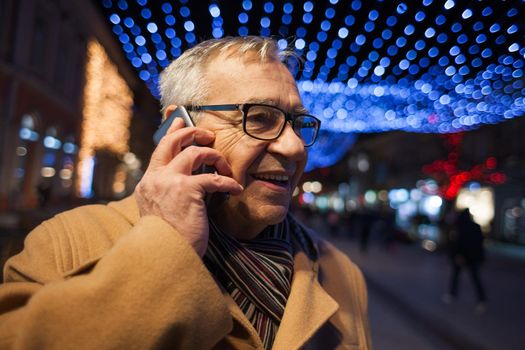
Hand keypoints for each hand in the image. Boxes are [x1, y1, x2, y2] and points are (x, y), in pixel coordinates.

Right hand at [135, 118, 242, 256]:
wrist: (164, 257)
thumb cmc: (168, 239)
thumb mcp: (160, 211)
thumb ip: (168, 193)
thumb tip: (190, 181)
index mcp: (148, 184)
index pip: (160, 150)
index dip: (172, 134)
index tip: (181, 123)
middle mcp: (156, 178)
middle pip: (173, 141)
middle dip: (193, 132)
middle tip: (209, 134)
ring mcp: (170, 182)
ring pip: (196, 153)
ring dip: (216, 157)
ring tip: (227, 169)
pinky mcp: (188, 190)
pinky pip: (214, 178)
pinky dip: (228, 182)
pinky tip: (236, 189)